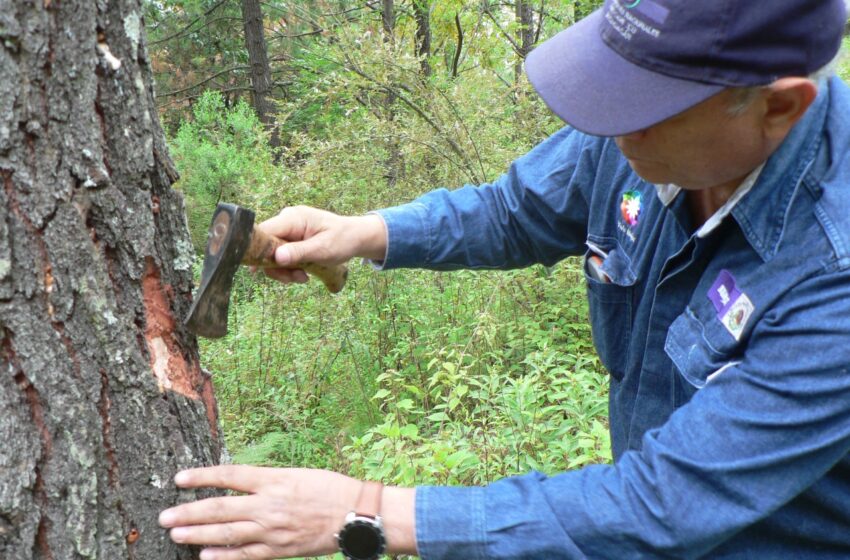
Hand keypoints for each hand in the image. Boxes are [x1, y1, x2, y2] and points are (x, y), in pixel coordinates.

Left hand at [158, 465, 359, 559]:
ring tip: (175, 534)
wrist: (355, 515)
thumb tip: (238, 484)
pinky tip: (204, 555)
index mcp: (274, 479)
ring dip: (197, 534)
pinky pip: (245, 555)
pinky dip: (223, 555)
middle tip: (164, 516)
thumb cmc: (330, 488)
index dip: (202, 477)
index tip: (179, 478)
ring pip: (227, 533)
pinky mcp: (279, 550)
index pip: (229, 476)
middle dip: (189, 512)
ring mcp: (272, 530)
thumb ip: (267, 481)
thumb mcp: (297, 474)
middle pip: (220, 508)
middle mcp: (269, 504)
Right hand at [256, 206, 386, 284]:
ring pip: (272, 254)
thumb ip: (299, 253)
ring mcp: (288, 230)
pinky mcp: (290, 239)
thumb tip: (277, 257)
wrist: (355, 238)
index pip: (264, 232)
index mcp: (293, 218)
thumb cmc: (343, 240)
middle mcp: (286, 221)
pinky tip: (302, 273)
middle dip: (277, 266)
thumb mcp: (323, 249)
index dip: (258, 251)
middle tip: (296, 279)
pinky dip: (288, 268)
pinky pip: (280, 255)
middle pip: (265, 246)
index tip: (260, 270)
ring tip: (303, 278)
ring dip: (284, 270)